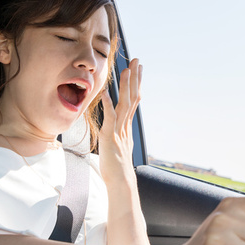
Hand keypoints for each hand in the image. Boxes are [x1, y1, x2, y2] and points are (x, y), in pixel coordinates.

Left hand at [99, 58, 142, 184]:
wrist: (121, 182)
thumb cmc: (117, 169)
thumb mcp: (118, 149)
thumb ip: (118, 137)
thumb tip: (117, 132)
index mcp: (127, 127)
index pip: (134, 101)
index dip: (136, 85)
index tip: (138, 70)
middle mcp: (125, 126)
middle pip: (133, 98)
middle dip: (135, 79)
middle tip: (138, 61)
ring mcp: (119, 131)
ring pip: (124, 104)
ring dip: (125, 86)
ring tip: (126, 70)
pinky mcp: (110, 137)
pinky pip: (109, 117)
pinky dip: (107, 103)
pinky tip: (105, 91)